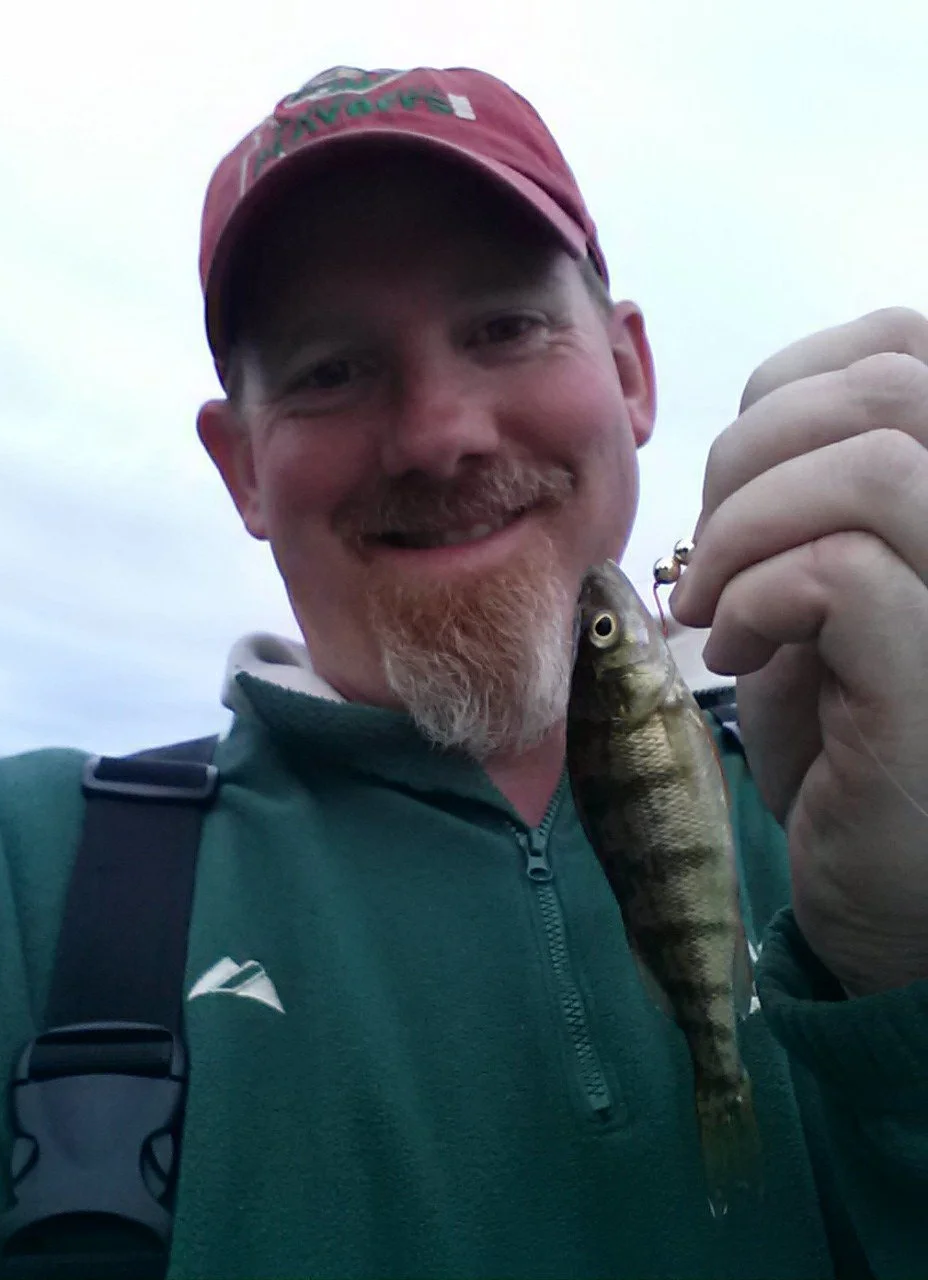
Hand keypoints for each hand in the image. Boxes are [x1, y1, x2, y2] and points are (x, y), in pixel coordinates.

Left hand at [669, 308, 927, 995]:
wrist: (871, 882)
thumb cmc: (841, 727)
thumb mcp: (819, 584)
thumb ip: (810, 488)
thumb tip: (754, 431)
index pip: (900, 344)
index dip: (787, 391)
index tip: (736, 486)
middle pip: (889, 385)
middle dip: (749, 455)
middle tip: (708, 552)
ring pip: (875, 466)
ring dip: (747, 527)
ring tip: (712, 604)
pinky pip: (842, 571)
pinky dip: (755, 596)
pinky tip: (735, 653)